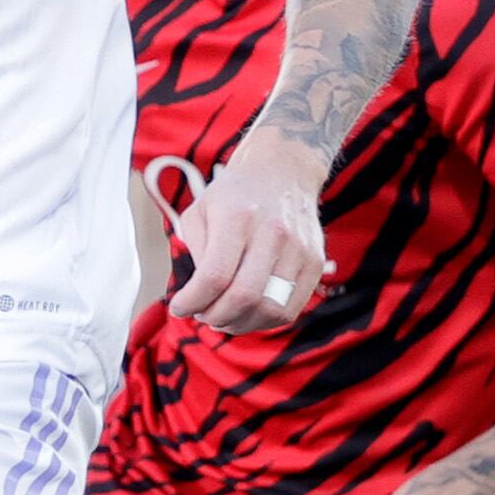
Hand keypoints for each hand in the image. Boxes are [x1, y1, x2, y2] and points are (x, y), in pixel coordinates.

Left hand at [169, 130, 329, 333]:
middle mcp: (272, 231)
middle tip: (202, 315)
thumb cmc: (235, 195)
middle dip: (215, 317)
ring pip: (269, 309)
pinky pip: (291, 309)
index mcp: (237, 216)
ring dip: (240, 324)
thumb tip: (198, 295)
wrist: (284, 170)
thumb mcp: (200, 209)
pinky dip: (265, 321)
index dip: (192, 302)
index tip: (179, 308)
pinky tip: (249, 313)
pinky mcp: (315, 262)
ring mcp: (299, 248)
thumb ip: (195, 251)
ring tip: (224, 317)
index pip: (214, 276)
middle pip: (243, 297)